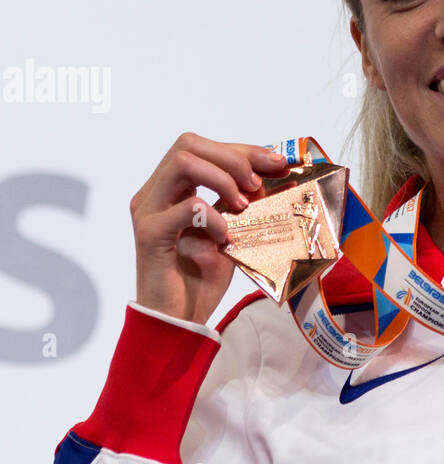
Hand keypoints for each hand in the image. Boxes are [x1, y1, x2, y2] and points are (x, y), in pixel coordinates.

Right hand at [131, 133, 289, 325]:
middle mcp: (152, 194)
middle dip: (232, 158)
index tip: (276, 163)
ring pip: (182, 163)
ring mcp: (148, 212)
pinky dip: (214, 217)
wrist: (178, 318)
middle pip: (188, 145)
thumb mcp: (229, 231)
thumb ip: (240, 202)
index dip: (242, 150)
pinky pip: (187, 208)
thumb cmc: (199, 277)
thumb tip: (273, 175)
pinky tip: (226, 237)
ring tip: (243, 205)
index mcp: (169, 189)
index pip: (202, 149)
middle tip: (257, 184)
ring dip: (221, 178)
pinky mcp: (150, 235)